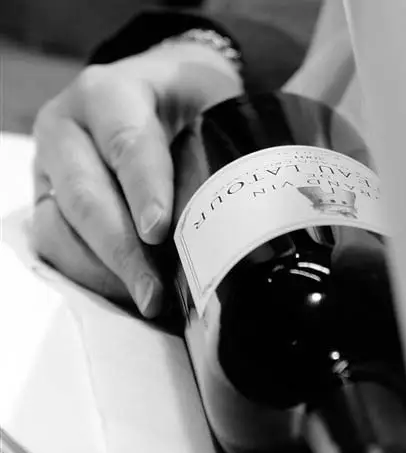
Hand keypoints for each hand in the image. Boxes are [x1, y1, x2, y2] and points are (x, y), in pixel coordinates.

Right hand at [32, 41, 242, 316]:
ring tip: (150, 300)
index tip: (159, 230)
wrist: (161, 98)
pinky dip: (92, 276)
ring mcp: (50, 170)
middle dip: (124, 251)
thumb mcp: (210, 103)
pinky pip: (56, 248)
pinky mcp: (48, 204)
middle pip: (86, 197)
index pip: (127, 143)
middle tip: (157, 292)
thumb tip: (254, 210)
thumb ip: (225, 140)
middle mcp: (66, 129)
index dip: (144, 189)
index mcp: (109, 94)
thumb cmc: (191, 105)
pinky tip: (129, 292)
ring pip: (61, 228)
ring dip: (107, 272)